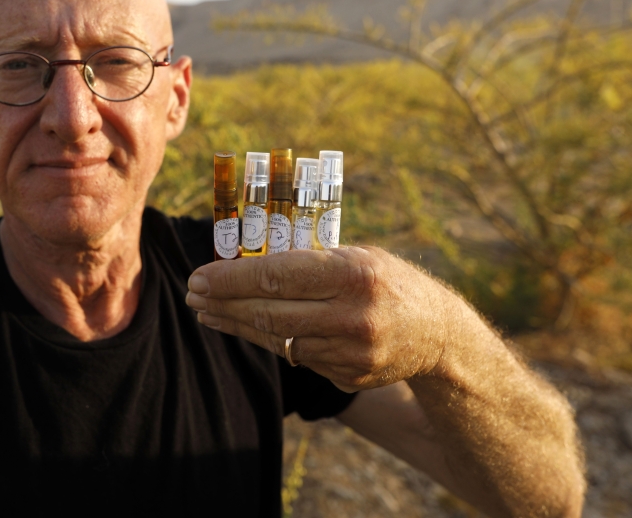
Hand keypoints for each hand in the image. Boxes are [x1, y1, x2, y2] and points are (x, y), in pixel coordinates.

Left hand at [185, 247, 462, 391]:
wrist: (438, 336)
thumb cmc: (389, 281)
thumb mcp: (358, 256)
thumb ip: (309, 260)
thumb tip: (245, 261)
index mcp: (354, 274)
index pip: (277, 275)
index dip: (232, 278)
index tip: (199, 276)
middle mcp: (352, 315)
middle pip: (270, 312)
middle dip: (224, 303)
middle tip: (193, 295)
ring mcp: (350, 352)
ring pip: (277, 338)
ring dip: (235, 324)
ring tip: (207, 311)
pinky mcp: (348, 376)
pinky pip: (295, 356)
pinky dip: (265, 339)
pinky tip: (242, 327)